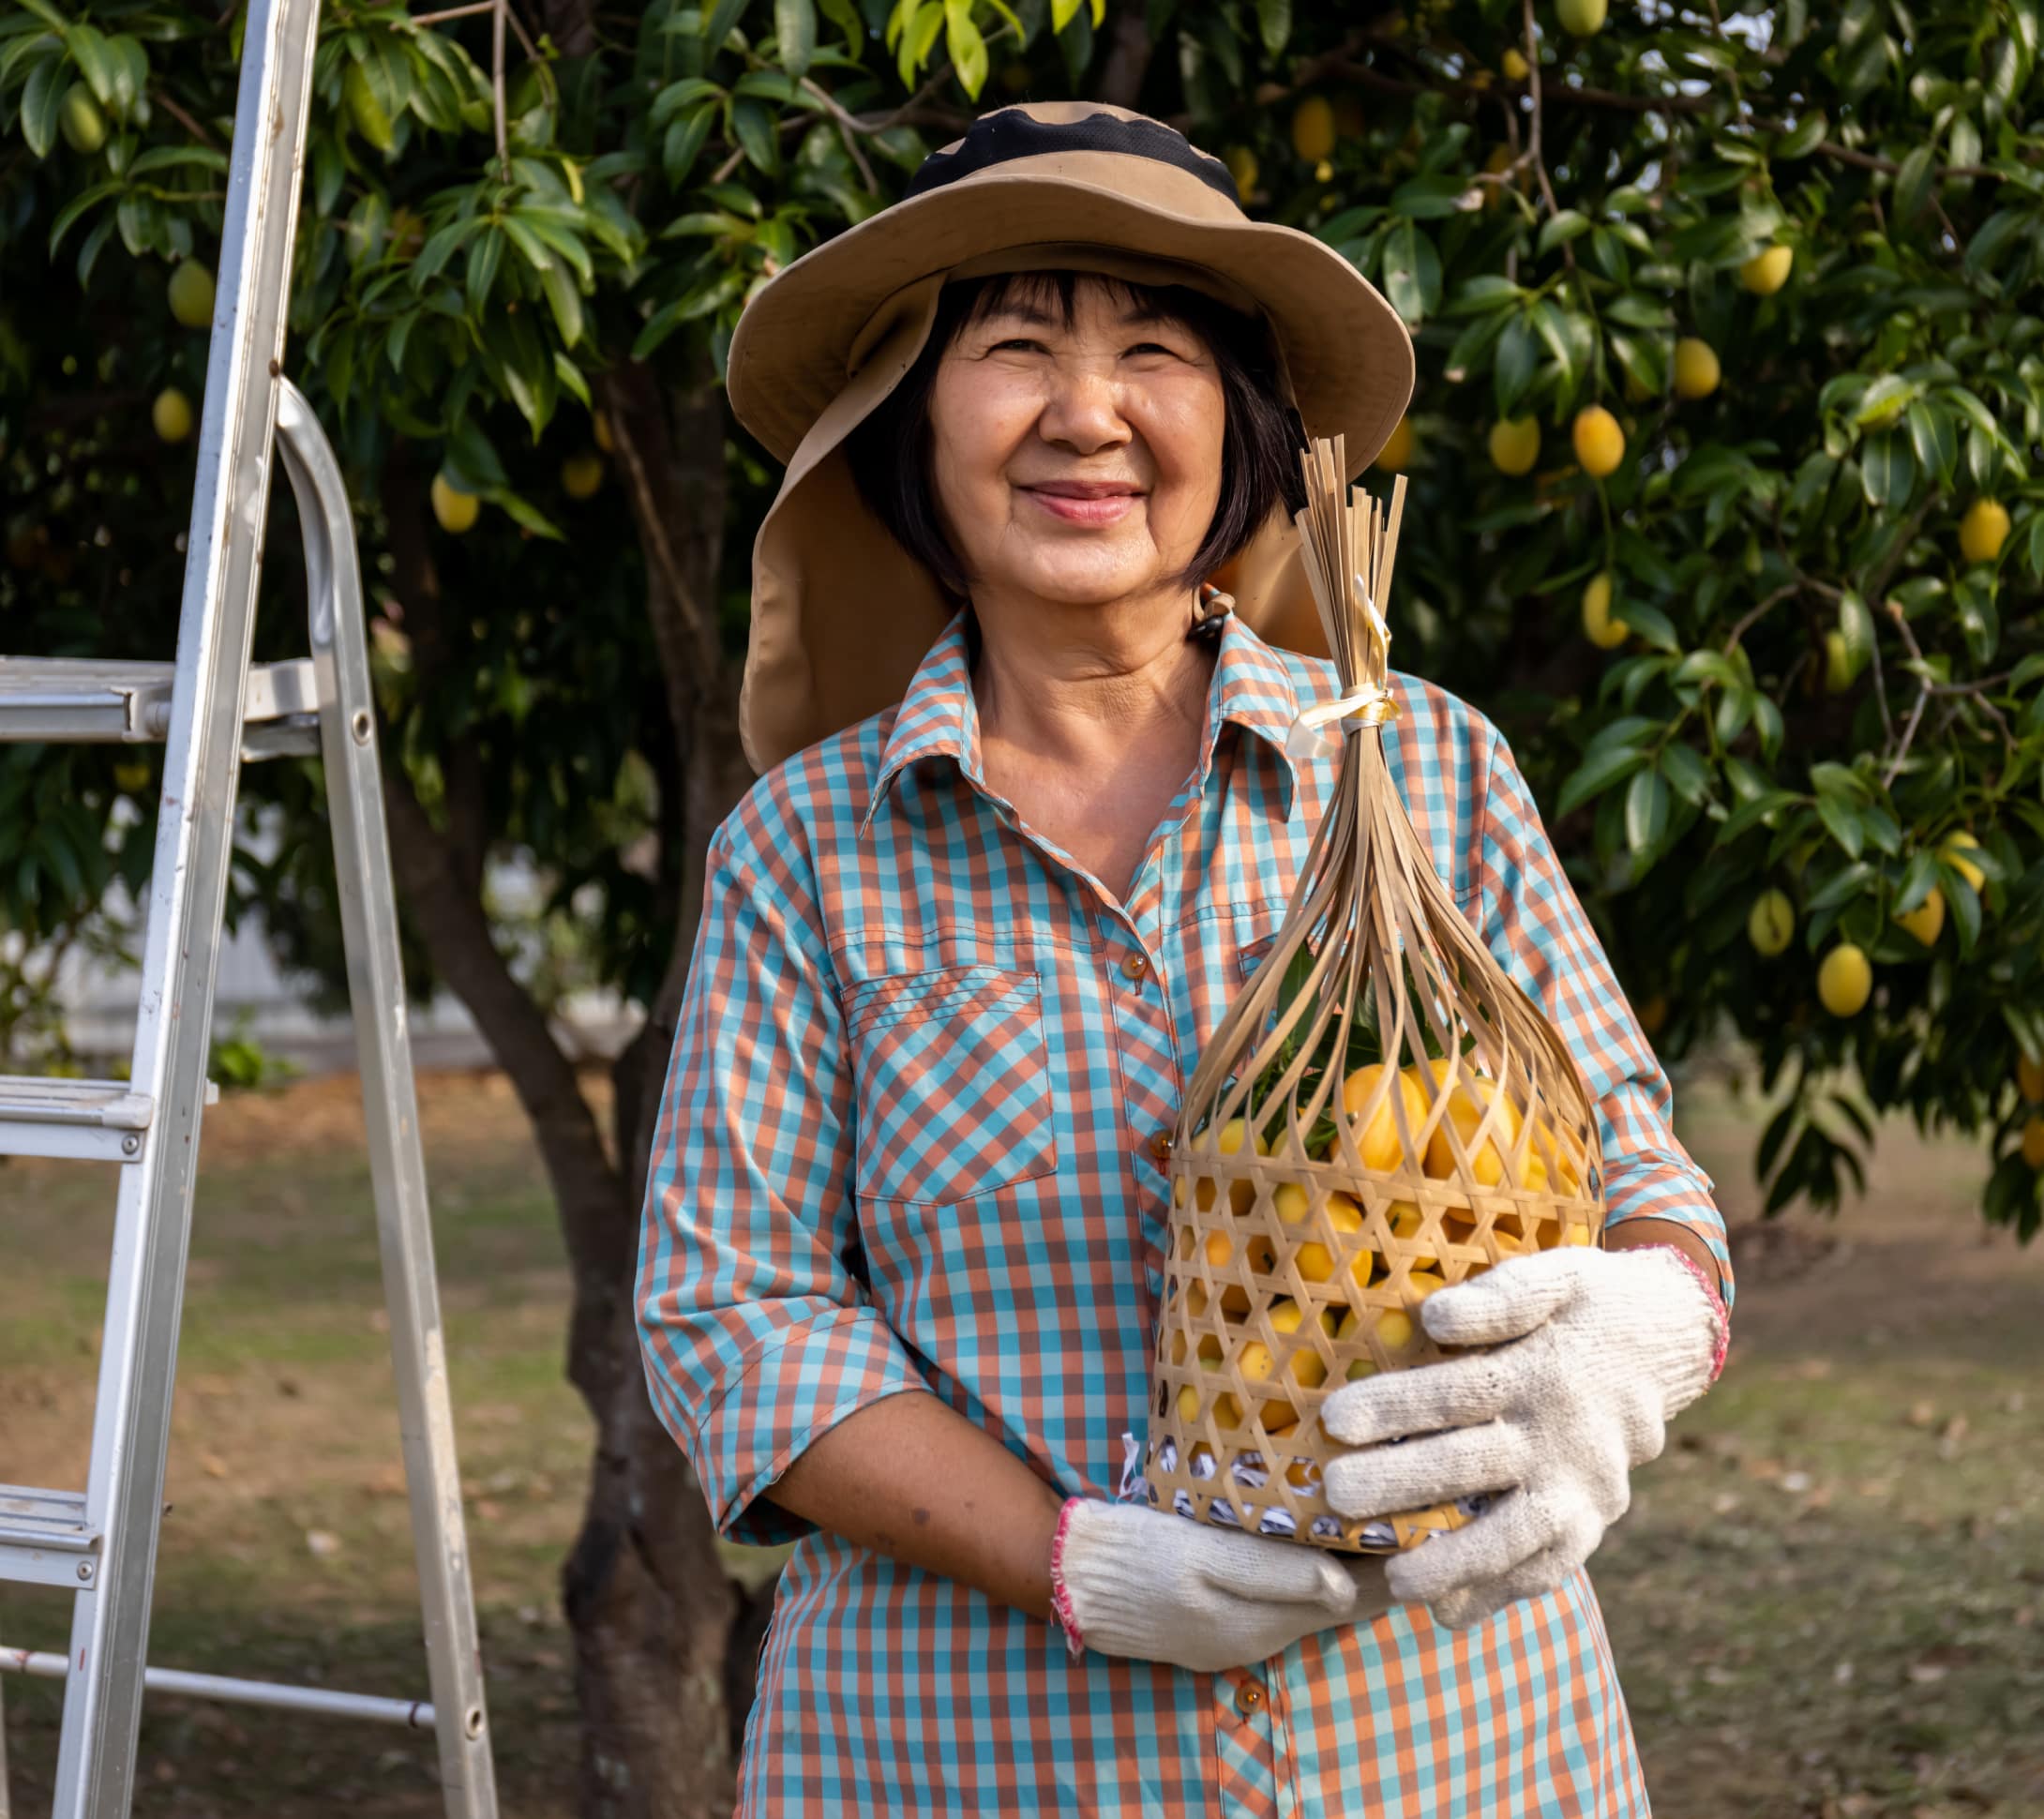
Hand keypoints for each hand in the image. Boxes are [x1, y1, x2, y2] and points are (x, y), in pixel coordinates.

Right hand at [1050, 1496, 1394, 1671]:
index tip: (1432, 1528)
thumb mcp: (1205, 1553)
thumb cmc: (1138, 1554)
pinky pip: (1280, 1600)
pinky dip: (1308, 1572)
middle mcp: (1260, 1638)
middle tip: (1416, 1514)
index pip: (1353, 1600)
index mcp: (1263, 1621)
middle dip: (1379, 1566)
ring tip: (1379, 1523)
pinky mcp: (1218, 1623)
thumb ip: (1276, 1573)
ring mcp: (1237, 1635)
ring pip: (1311, 1602)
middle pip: (1338, 1603)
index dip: (1395, 1568)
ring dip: (1345, 1569)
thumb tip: (1347, 1586)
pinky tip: (1317, 1541)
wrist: (1072, 1576)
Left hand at [1318, 1245, 1724, 1631]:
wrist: (1662, 1344)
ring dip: (1456, 1561)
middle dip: (1402, 1483)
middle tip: (1336, 1495)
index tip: (1333, 1420)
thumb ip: (1501, 1296)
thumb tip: (1436, 1316)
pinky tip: (1448, 1613)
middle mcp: (1563, 1437)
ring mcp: (1583, 1488)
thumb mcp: (1555, 1274)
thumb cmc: (1584, 1304)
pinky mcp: (1591, 1522)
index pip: (1460, 1392)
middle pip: (1475, 1465)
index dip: (1397, 1406)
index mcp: (1544, 1371)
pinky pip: (1548, 1567)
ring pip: (1517, 1535)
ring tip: (1395, 1583)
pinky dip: (1500, 1593)